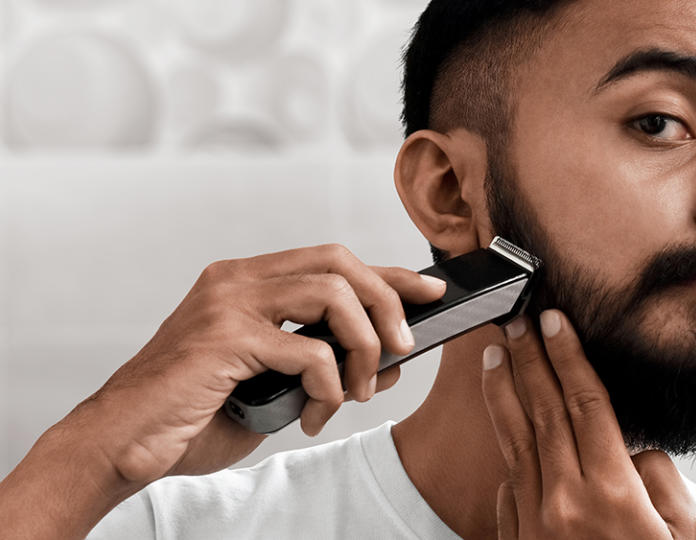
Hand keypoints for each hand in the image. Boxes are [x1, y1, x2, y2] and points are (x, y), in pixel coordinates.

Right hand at [70, 244, 445, 483]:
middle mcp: (237, 279)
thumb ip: (327, 367)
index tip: (429, 289)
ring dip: (361, 346)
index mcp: (246, 281)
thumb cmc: (195, 413)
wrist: (124, 443)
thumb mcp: (277, 387)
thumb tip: (392, 360)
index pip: (333, 260)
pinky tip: (313, 414)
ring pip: (332, 295)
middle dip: (386, 301)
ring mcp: (228, 303)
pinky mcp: (223, 337)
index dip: (388, 273)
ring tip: (356, 391)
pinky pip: (309, 351)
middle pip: (340, 262)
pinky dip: (327, 387)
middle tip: (402, 347)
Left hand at [482, 310, 695, 538]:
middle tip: (517, 323)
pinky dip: (507, 457)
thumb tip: (635, 455)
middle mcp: (566, 501)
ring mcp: (534, 522)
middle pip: (544, 411)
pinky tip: (504, 432)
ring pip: (514, 442)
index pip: (586, 403)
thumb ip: (663, 480)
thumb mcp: (686, 533)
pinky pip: (507, 488)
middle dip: (529, 359)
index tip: (554, 322)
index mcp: (613, 492)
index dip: (568, 356)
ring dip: (502, 392)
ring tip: (493, 356)